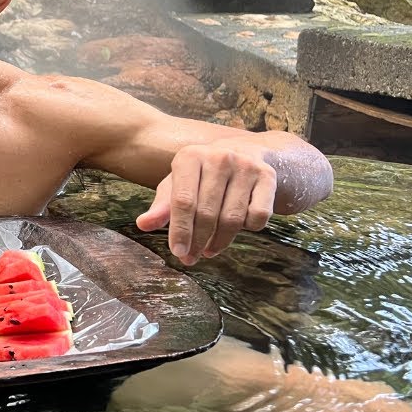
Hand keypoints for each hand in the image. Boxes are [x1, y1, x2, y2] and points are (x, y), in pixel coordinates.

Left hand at [135, 143, 276, 265]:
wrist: (244, 152)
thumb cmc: (202, 175)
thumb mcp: (178, 184)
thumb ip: (162, 206)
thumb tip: (143, 225)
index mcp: (190, 156)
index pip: (183, 201)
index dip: (180, 230)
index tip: (177, 252)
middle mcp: (219, 157)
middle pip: (207, 213)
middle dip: (197, 241)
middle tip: (191, 258)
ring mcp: (246, 165)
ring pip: (232, 218)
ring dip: (220, 242)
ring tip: (209, 250)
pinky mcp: (268, 176)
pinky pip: (258, 216)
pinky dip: (248, 228)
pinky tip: (238, 228)